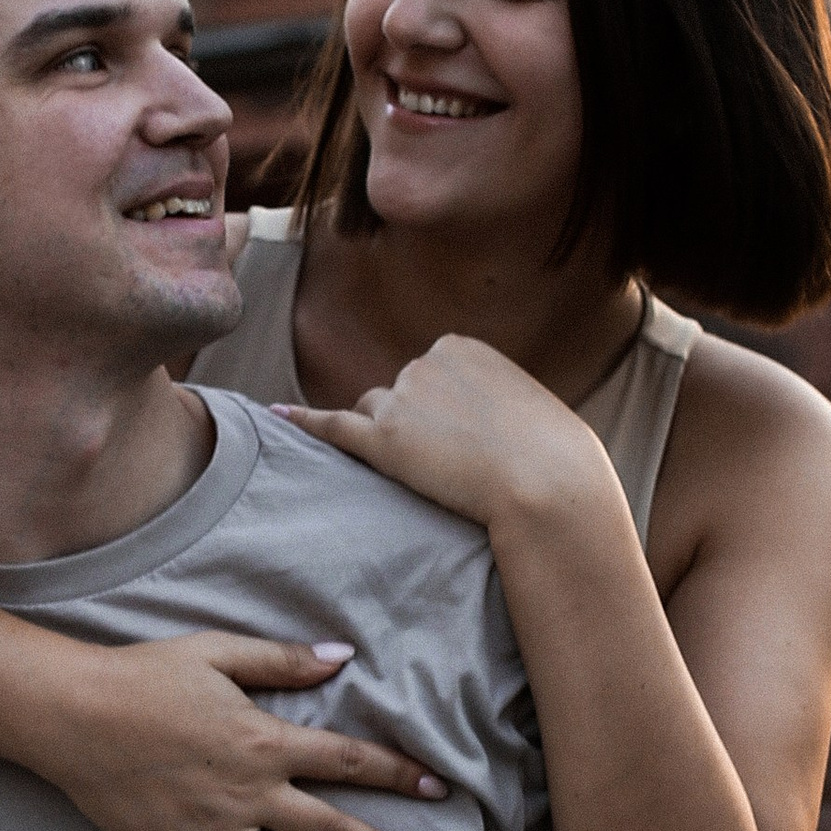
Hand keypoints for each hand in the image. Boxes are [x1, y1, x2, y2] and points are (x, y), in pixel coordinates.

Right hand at [53, 632, 444, 830]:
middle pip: (332, 829)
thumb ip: (284, 660)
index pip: (348, 760)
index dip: (397, 772)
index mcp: (266, 740)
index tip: (439, 788)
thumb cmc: (145, 676)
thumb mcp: (218, 653)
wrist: (72, 714)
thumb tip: (343, 655)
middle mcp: (250, 793)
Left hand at [273, 336, 609, 534]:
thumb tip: (483, 420)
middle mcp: (424, 363)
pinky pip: (331, 426)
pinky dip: (303, 421)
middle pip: (397, 396)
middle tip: (457, 468)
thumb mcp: (529, 407)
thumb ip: (494, 401)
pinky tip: (276, 415)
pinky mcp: (381, 440)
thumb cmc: (553, 456)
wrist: (549, 485)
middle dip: (415, 428)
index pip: (429, 375)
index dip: (442, 415)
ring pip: (372, 417)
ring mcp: (400, 399)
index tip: (468, 442)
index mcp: (461, 346)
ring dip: (388, 442)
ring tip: (430, 475)